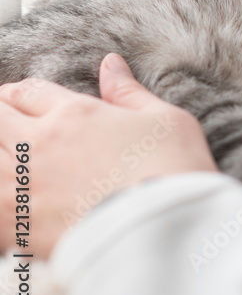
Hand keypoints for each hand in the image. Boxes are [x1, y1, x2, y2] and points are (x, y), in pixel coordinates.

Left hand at [0, 54, 216, 257]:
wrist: (165, 231)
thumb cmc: (173, 172)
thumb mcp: (166, 120)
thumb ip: (130, 92)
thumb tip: (111, 63)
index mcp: (76, 114)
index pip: (28, 91)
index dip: (20, 93)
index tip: (21, 100)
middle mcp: (41, 143)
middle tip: (8, 123)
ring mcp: (22, 184)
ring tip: (11, 160)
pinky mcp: (16, 224)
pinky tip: (8, 201)